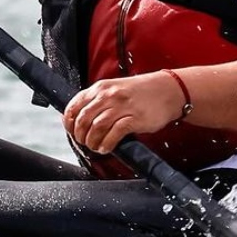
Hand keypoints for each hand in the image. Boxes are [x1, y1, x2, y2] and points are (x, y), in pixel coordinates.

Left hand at [62, 72, 187, 154]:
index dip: (68, 123)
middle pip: (83, 119)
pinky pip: (114, 133)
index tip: (71, 132)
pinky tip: (106, 148)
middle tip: (83, 143)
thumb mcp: (114, 89)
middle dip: (79, 135)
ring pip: (96, 127)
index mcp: (100, 88)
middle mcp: (108, 95)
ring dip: (92, 141)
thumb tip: (78, 119)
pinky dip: (107, 143)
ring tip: (94, 147)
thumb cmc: (140, 93)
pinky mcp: (135, 118)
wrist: (168, 90)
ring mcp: (122, 106)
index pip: (74, 106)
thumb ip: (97, 100)